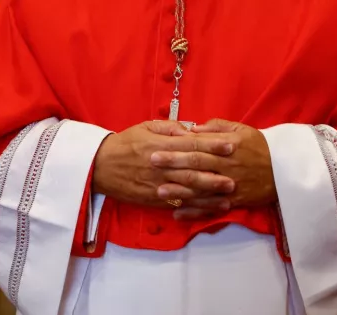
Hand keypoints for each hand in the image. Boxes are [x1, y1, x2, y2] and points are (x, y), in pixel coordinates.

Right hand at [91, 120, 235, 208]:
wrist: (100, 166)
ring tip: (227, 196)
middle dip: (215, 174)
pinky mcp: (153, 199)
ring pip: (187, 190)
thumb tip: (191, 129)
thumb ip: (170, 128)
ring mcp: (157, 185)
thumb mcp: (145, 127)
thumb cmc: (126, 143)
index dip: (212, 145)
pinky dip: (193, 207)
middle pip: (192, 170)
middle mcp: (161, 166)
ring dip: (208, 194)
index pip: (191, 145)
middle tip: (235, 177)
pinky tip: (208, 208)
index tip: (230, 146)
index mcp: (160, 145)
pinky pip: (177, 204)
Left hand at [151, 119, 276, 220]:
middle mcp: (225, 167)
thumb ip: (216, 127)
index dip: (175, 149)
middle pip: (195, 166)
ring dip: (179, 191)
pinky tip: (178, 214)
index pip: (196, 147)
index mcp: (225, 147)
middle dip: (171, 166)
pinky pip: (211, 209)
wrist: (285, 169)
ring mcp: (228, 186)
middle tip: (150, 165)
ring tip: (159, 191)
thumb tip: (192, 128)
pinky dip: (194, 213)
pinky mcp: (233, 202)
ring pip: (200, 190)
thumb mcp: (240, 129)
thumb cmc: (259, 145)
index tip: (156, 148)